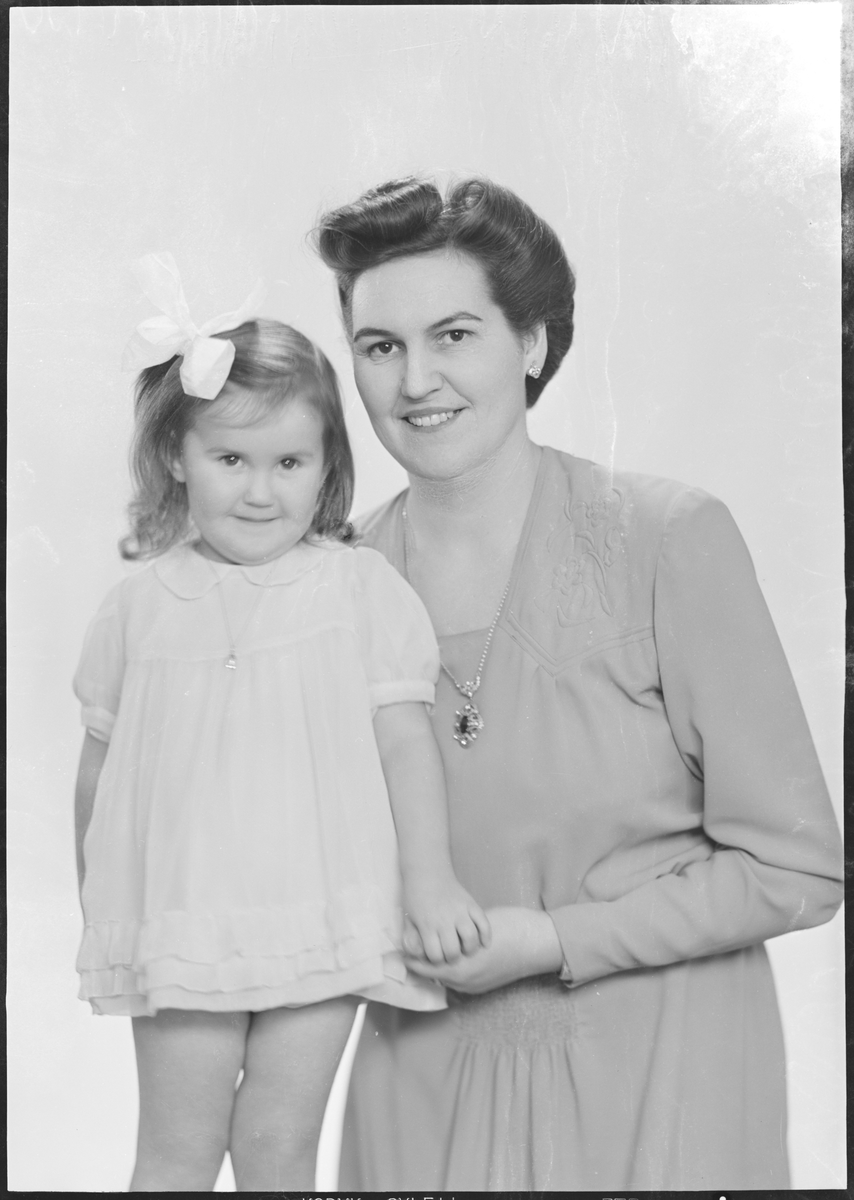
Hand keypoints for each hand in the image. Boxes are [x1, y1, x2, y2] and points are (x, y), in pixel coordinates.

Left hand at [402, 873, 491, 964]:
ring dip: (470, 948)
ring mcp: (460, 910)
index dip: (436, 961)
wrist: (427, 872)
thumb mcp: (407, 919)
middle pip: (454, 950)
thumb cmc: (416, 897)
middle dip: (452, 958)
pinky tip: (483, 943)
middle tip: (451, 955)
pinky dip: (486, 935)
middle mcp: (444, 919)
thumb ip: (411, 940)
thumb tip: (417, 957)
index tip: (436, 956)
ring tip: (465, 949)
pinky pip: (484, 922)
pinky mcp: (471, 903)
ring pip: (471, 938)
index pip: (435, 955)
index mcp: (427, 924)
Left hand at [403, 906, 563, 992]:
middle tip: (407, 948)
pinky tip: (445, 957)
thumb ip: (455, 933)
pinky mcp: (482, 986)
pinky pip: (457, 981)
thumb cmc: (510, 927)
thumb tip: (435, 931)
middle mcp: (464, 981)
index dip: (411, 954)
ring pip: (443, 979)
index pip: (424, 965)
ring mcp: (474, 986)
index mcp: (460, 967)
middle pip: (431, 975)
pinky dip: (447, 971)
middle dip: (419, 962)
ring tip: (423, 951)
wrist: (538, 942)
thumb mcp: (476, 925)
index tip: (400, 944)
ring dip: (433, 967)